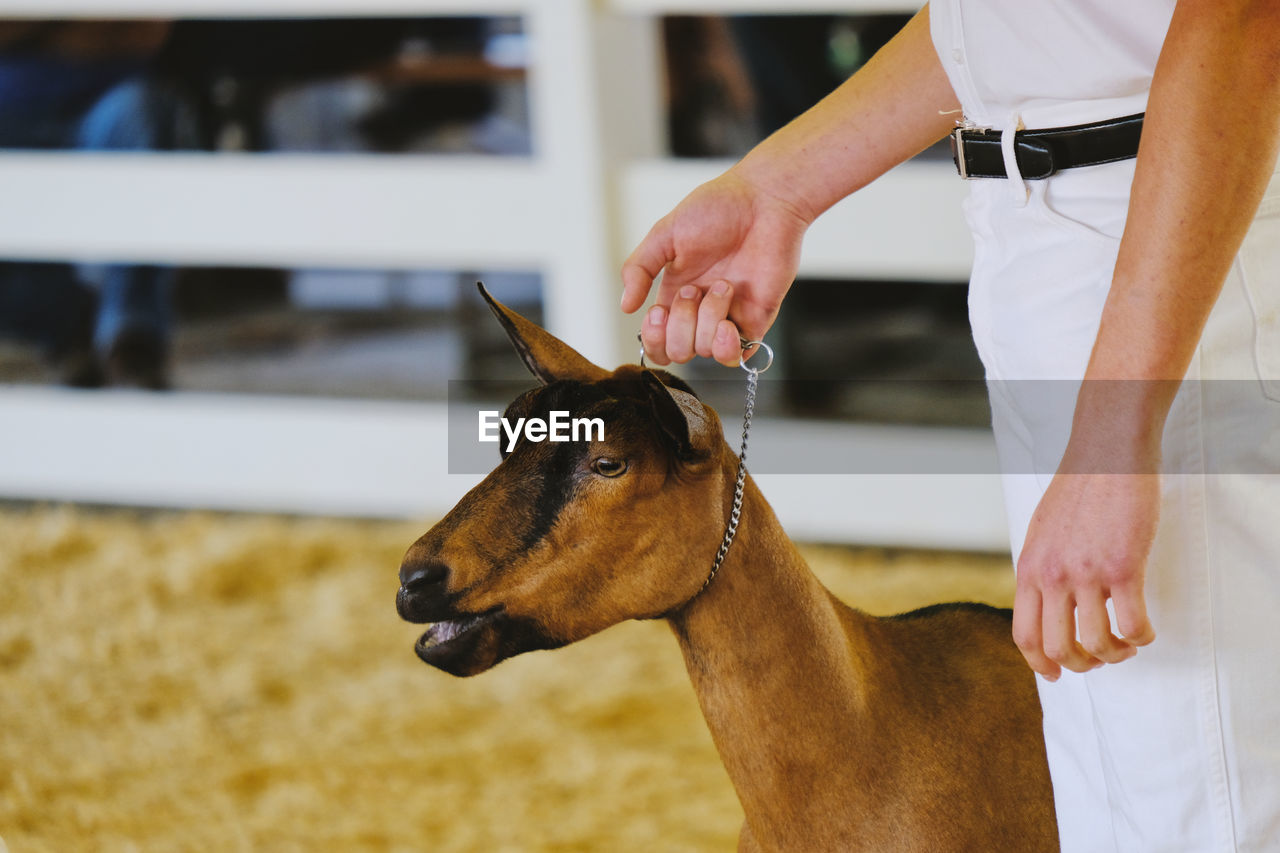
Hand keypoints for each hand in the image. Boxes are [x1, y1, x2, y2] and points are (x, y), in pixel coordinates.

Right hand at [620, 168, 810, 366]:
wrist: (764, 201)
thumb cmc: (717, 208)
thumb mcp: (664, 233)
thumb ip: (639, 268)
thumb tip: (625, 306)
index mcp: (675, 293)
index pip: (657, 340)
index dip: (653, 337)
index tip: (657, 312)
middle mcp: (700, 310)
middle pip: (677, 351)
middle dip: (680, 324)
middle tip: (693, 290)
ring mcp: (728, 316)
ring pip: (703, 351)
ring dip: (707, 319)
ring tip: (723, 285)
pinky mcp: (756, 319)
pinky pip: (737, 357)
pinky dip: (726, 347)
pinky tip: (726, 324)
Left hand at [1013, 465, 1158, 680]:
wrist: (1105, 455)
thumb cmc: (1078, 490)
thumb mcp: (1041, 532)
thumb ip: (1042, 569)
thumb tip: (1050, 602)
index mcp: (1029, 569)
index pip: (1024, 634)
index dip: (1039, 664)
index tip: (1056, 675)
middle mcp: (1052, 576)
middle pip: (1058, 648)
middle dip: (1081, 665)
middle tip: (1100, 659)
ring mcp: (1086, 573)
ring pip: (1098, 643)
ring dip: (1116, 655)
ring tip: (1127, 645)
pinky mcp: (1123, 567)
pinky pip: (1133, 624)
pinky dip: (1142, 637)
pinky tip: (1145, 631)